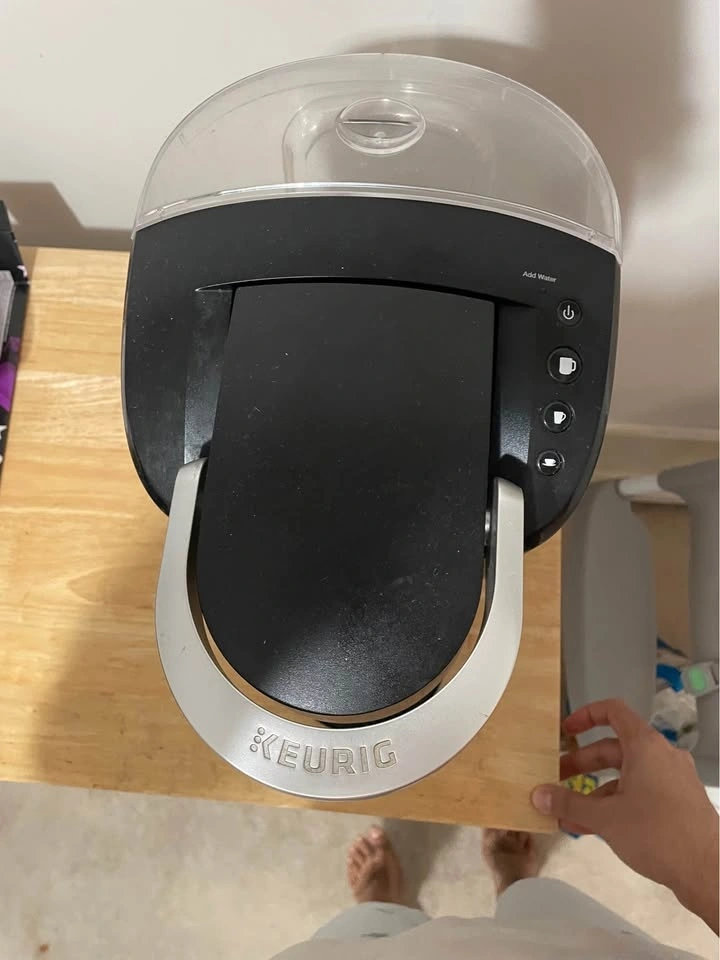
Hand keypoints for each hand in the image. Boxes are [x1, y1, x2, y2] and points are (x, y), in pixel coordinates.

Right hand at [532, 698, 718, 931]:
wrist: (710, 874)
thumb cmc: (657, 834)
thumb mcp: (605, 818)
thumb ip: (569, 804)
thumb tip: (537, 795)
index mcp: (646, 746)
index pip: (613, 711)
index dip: (586, 716)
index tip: (565, 731)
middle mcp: (662, 755)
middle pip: (614, 748)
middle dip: (583, 764)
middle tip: (557, 778)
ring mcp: (674, 779)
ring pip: (627, 774)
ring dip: (597, 789)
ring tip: (571, 813)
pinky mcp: (681, 802)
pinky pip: (643, 791)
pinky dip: (619, 802)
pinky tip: (596, 828)